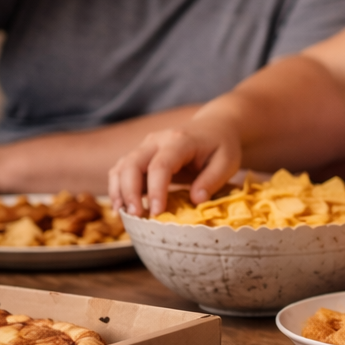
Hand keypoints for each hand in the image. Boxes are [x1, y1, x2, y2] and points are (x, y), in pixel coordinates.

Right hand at [109, 113, 240, 216]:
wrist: (213, 127)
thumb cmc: (221, 146)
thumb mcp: (227, 162)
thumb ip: (212, 180)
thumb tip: (196, 201)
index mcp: (180, 141)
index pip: (161, 165)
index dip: (156, 190)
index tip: (157, 212)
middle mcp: (157, 141)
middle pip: (132, 164)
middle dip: (130, 192)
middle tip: (136, 217)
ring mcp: (146, 147)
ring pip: (122, 166)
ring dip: (119, 192)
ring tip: (124, 216)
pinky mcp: (140, 155)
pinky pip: (122, 170)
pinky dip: (117, 188)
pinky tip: (122, 208)